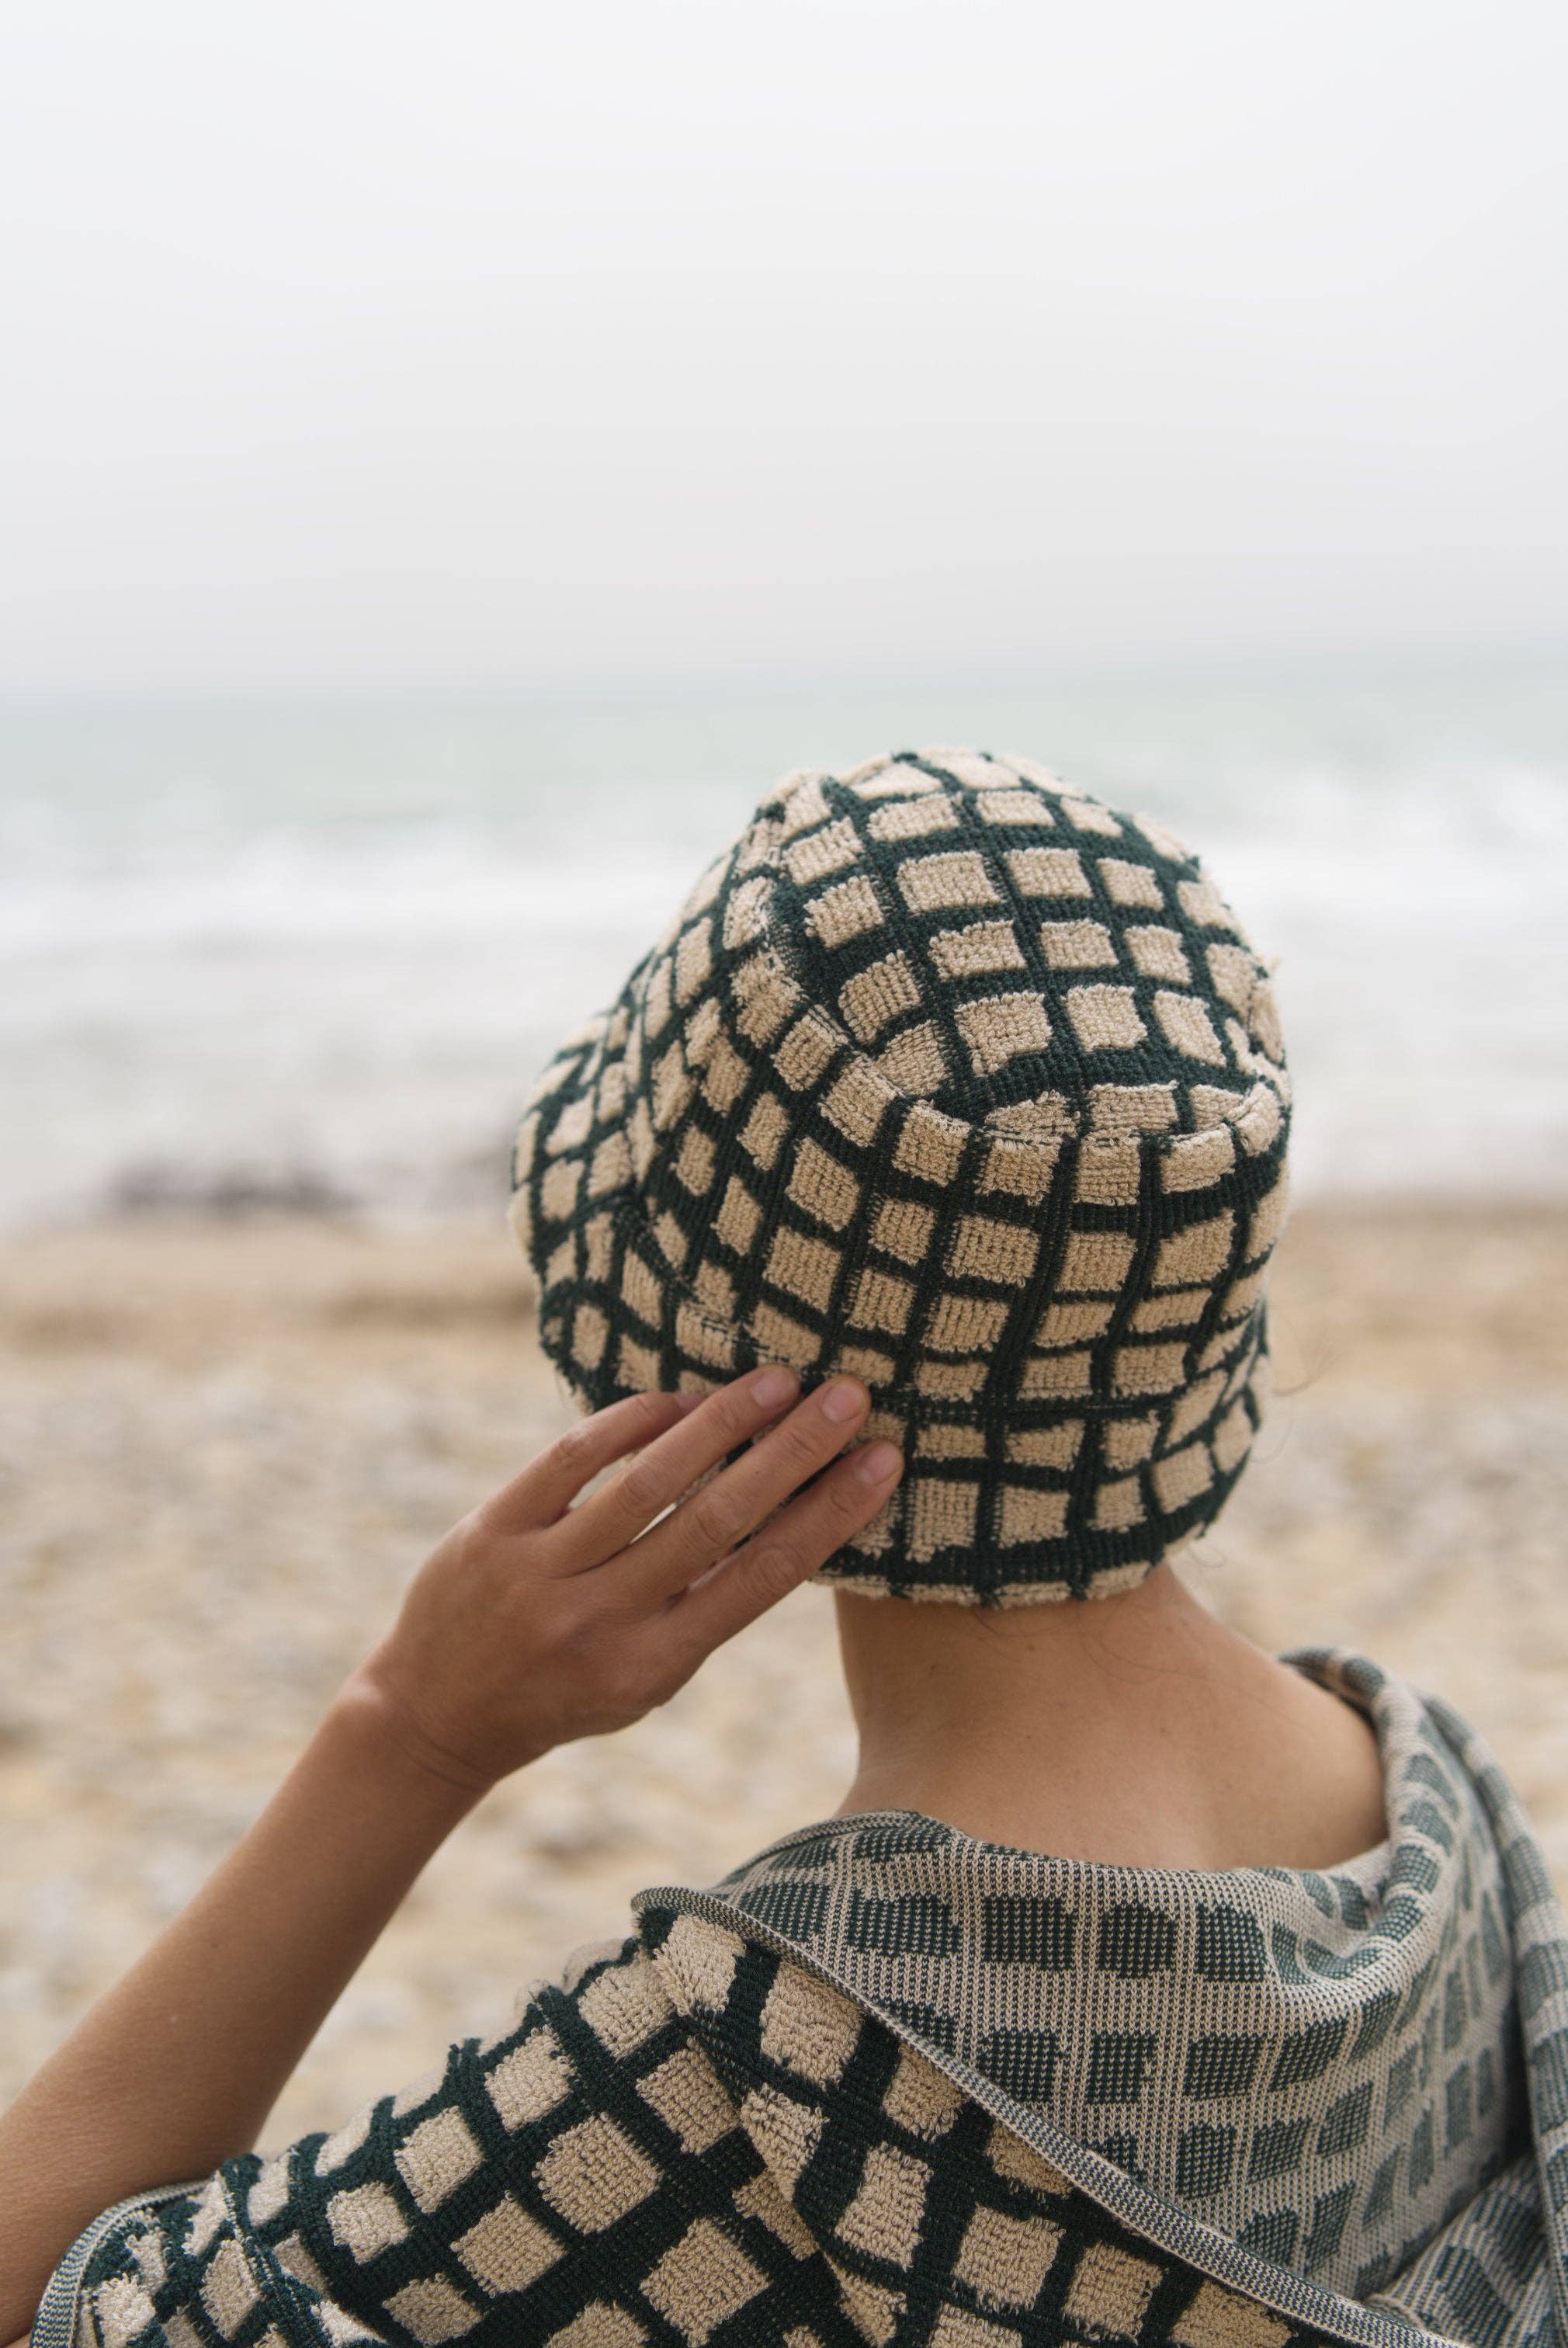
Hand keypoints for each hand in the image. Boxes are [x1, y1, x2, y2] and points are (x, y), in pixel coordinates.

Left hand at [341, 1368, 901, 1793]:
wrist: (435, 1716)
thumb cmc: (568, 1689)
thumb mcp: (646, 1676)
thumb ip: (705, 1603)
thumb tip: (786, 1506)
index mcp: (655, 1664)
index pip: (763, 1577)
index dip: (831, 1514)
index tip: (883, 1460)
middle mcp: (602, 1620)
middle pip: (718, 1520)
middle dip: (793, 1452)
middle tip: (849, 1395)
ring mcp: (543, 1573)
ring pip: (648, 1481)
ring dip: (722, 1423)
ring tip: (776, 1380)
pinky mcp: (493, 1530)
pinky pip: (572, 1460)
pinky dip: (630, 1422)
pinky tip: (679, 1397)